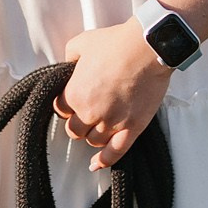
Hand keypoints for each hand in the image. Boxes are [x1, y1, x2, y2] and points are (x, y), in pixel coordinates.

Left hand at [55, 24, 172, 170]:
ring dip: (93, 135)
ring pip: (94, 141)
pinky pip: (116, 152)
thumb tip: (69, 65)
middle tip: (86, 113)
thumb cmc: (116, 44)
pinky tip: (98, 164)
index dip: (66, 106)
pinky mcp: (133, 127)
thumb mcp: (81, 43)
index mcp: (75, 94)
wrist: (147, 48)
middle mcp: (91, 113)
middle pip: (75, 130)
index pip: (61, 111)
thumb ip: (69, 57)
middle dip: (78, 123)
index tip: (72, 101)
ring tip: (98, 126)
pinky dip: (105, 161)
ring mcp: (112, 122)